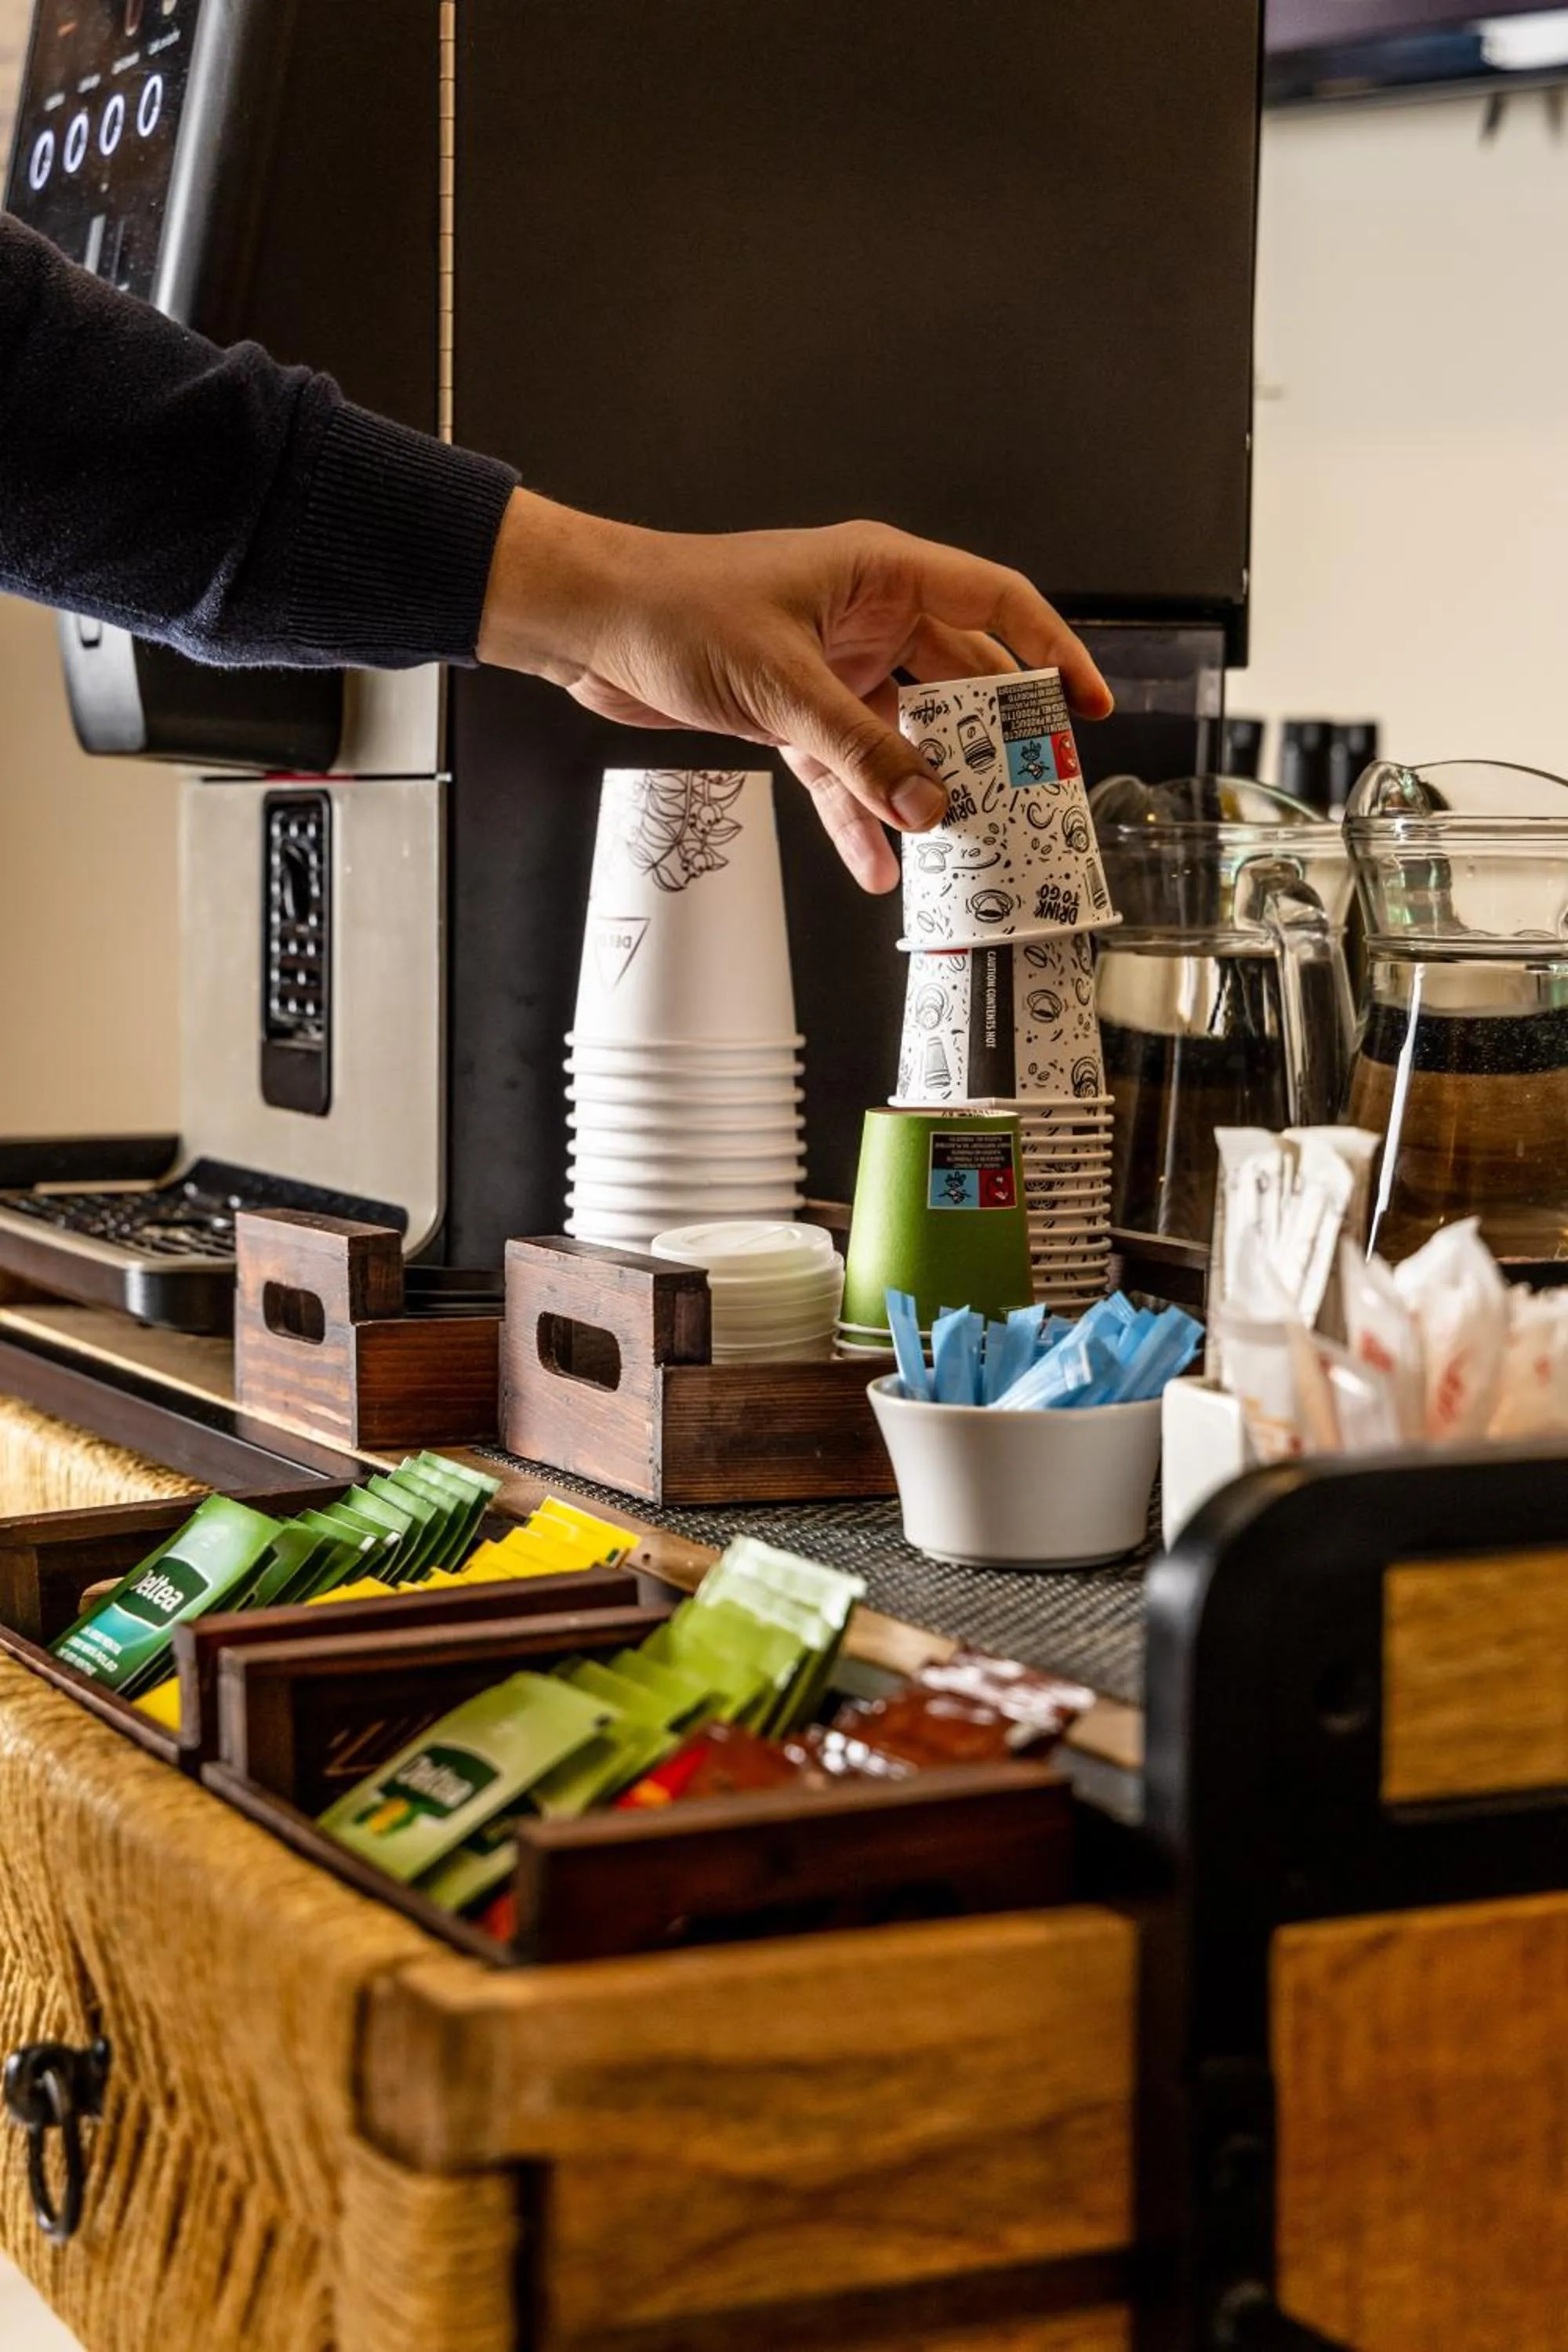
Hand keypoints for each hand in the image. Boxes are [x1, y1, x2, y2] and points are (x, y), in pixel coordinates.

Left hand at [476, 489, 1112, 891]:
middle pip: (956, 678)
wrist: (591, 625)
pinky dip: (857, 813)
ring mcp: (832, 665)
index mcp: (880, 573)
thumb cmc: (675, 610)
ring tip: (959, 845)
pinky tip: (874, 865)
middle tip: (1028, 793)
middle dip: (989, 740)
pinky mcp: (793, 712)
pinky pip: (844, 769)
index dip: (1049, 651)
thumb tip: (929, 807)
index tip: (1085, 705)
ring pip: (900, 734)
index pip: (995, 603)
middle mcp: (866, 615)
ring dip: (921, 789)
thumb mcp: (782, 686)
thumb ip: (860, 751)